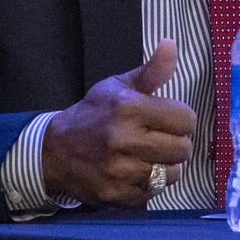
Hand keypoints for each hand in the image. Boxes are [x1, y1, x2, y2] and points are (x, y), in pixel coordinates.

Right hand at [42, 39, 195, 206]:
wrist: (53, 152)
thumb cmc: (92, 114)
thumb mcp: (117, 86)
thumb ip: (151, 71)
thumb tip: (171, 44)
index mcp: (129, 108)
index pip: (186, 119)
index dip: (181, 118)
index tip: (168, 119)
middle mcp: (125, 140)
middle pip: (183, 148)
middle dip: (175, 142)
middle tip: (159, 138)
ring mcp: (120, 171)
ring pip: (172, 173)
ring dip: (165, 165)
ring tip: (148, 156)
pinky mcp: (117, 195)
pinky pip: (154, 192)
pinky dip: (148, 183)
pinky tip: (134, 171)